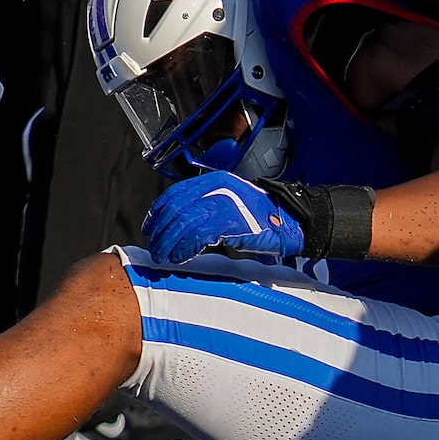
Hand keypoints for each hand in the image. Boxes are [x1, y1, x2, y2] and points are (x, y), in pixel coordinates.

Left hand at [142, 170, 303, 264]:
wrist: (288, 218)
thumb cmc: (260, 216)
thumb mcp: (228, 202)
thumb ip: (206, 207)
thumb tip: (179, 224)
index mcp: (212, 181)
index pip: (175, 194)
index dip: (158, 213)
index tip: (150, 229)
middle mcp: (215, 188)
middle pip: (175, 208)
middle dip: (160, 230)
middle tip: (155, 248)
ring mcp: (222, 202)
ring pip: (183, 222)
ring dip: (169, 242)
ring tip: (164, 257)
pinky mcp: (229, 221)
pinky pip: (197, 235)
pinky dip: (184, 248)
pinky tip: (181, 257)